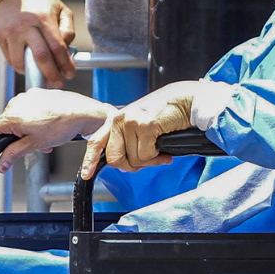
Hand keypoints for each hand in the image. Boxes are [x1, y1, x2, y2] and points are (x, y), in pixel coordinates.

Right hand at [0, 0, 75, 86]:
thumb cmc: (42, 3)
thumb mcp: (61, 10)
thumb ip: (68, 30)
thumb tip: (67, 52)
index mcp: (43, 18)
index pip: (57, 47)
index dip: (65, 64)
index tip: (70, 74)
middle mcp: (25, 26)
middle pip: (40, 57)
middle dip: (50, 75)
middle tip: (57, 84)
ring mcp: (10, 32)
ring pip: (21, 62)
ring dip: (33, 73)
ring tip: (42, 75)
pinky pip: (11, 59)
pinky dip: (21, 66)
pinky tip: (30, 65)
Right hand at [0, 88, 113, 173]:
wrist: (84, 112)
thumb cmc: (63, 126)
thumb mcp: (35, 144)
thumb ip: (14, 153)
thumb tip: (1, 163)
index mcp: (13, 115)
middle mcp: (17, 102)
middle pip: (4, 123)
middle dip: (14, 136)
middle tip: (30, 144)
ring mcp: (28, 96)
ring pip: (18, 116)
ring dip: (25, 129)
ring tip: (43, 137)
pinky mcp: (38, 92)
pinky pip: (28, 107)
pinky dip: (33, 118)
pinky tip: (47, 126)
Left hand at [83, 81, 199, 175]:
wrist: (187, 100)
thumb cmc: (168, 112)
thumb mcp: (141, 124)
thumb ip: (128, 139)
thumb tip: (127, 161)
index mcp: (117, 119)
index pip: (97, 141)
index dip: (90, 160)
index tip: (87, 174)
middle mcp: (120, 119)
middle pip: (114, 158)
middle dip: (131, 165)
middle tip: (147, 160)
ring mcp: (132, 122)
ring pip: (133, 160)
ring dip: (150, 160)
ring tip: (160, 151)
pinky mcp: (145, 126)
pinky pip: (146, 155)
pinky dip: (158, 156)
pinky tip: (164, 146)